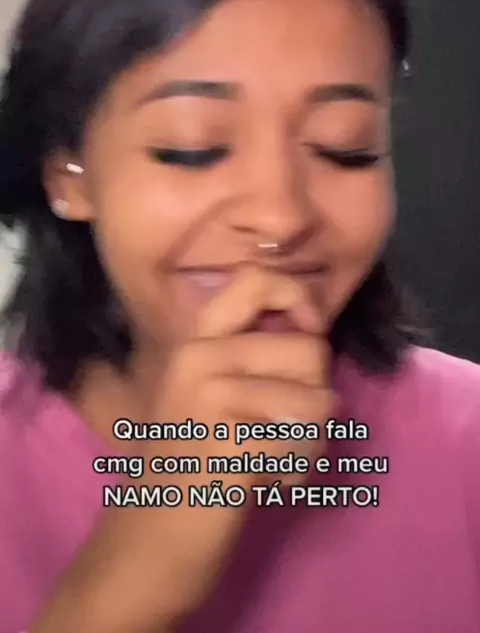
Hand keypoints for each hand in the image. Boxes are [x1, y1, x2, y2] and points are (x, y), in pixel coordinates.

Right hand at [32, 265, 333, 632]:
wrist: (149, 540)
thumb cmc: (190, 465)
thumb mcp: (211, 391)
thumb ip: (253, 353)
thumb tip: (315, 329)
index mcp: (197, 339)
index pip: (257, 279)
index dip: (299, 298)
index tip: (307, 334)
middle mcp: (200, 356)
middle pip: (311, 348)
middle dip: (316, 396)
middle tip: (281, 432)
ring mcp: (210, 396)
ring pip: (320, 399)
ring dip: (312, 441)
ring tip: (274, 459)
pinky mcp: (229, 442)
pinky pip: (307, 441)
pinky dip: (300, 470)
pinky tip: (267, 483)